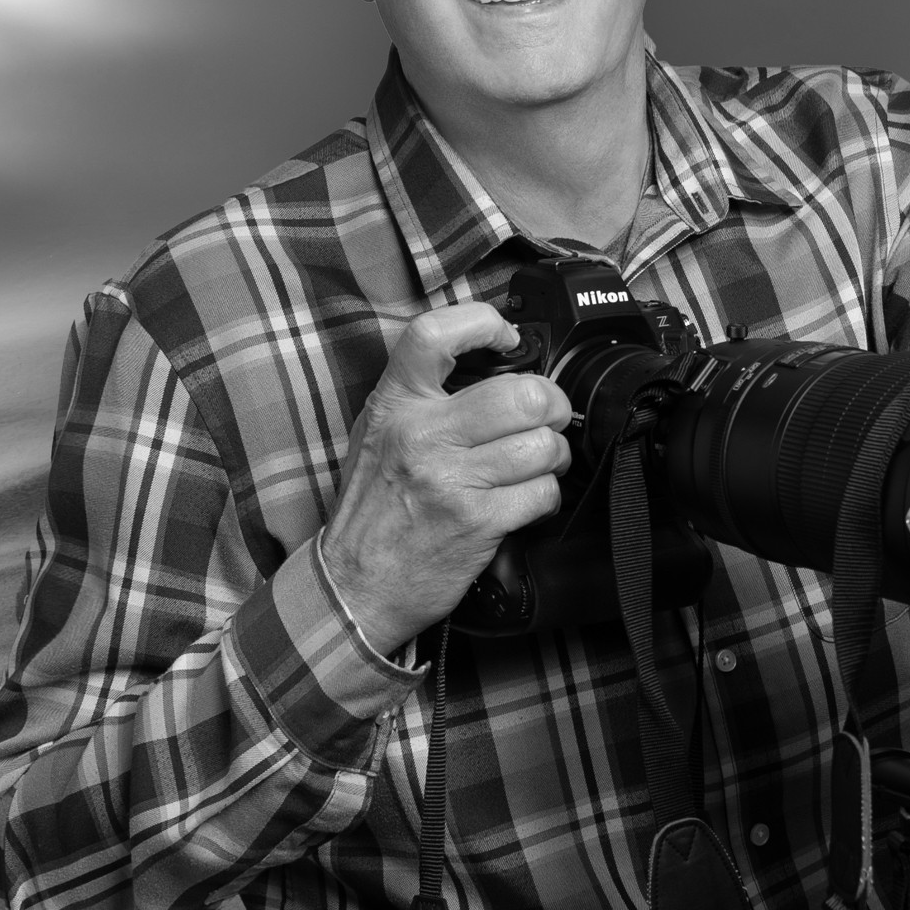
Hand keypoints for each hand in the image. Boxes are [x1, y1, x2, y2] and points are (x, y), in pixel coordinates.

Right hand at [320, 304, 571, 652]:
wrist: (355, 585)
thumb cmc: (374, 509)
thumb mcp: (379, 435)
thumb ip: (425, 398)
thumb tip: (496, 365)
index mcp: (395, 405)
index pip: (434, 334)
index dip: (483, 323)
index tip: (507, 338)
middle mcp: (422, 435)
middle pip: (522, 394)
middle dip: (551, 405)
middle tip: (547, 417)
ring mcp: (451, 479)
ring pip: (542, 444)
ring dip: (554, 455)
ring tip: (539, 463)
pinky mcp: (478, 522)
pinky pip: (542, 492)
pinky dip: (546, 496)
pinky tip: (528, 500)